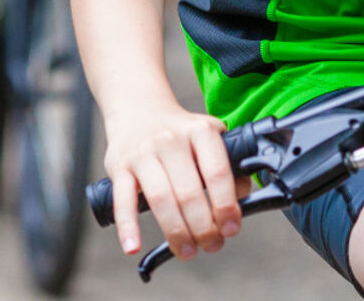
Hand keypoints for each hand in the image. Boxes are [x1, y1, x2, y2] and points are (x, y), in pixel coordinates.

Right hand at [101, 103, 248, 261]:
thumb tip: (243, 199)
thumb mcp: (210, 138)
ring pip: (161, 199)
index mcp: (200, 131)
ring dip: (176, 232)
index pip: (217, 172)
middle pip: (189, 192)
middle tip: (212, 245)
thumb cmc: (181, 134)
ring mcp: (143, 153)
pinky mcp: (120, 168)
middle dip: (204, 226)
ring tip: (188, 251)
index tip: (231, 228)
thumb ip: (229, 166)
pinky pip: (123, 201)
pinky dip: (128, 227)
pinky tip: (133, 247)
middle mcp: (171, 140)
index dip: (226, 205)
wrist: (139, 111)